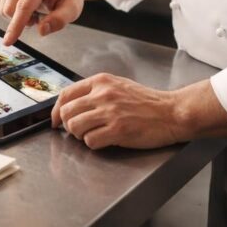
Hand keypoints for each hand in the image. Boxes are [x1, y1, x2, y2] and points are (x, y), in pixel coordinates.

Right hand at [0, 0, 84, 44]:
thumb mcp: (72, 9)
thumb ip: (59, 21)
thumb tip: (42, 30)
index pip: (24, 6)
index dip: (16, 26)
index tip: (8, 41)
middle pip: (9, 9)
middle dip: (22, 21)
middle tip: (38, 16)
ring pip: (3, 9)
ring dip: (17, 16)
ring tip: (33, 9)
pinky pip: (0, 5)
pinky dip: (12, 11)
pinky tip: (25, 5)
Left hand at [52, 73, 185, 149]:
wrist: (171, 112)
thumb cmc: (147, 102)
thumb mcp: (118, 86)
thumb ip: (96, 92)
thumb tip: (73, 105)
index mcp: (101, 81)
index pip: (65, 94)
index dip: (55, 110)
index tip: (55, 120)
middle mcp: (102, 94)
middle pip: (66, 113)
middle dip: (68, 125)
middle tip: (78, 131)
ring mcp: (110, 112)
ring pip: (75, 127)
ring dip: (80, 136)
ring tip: (94, 135)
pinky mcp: (117, 130)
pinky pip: (90, 141)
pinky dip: (94, 144)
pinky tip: (105, 140)